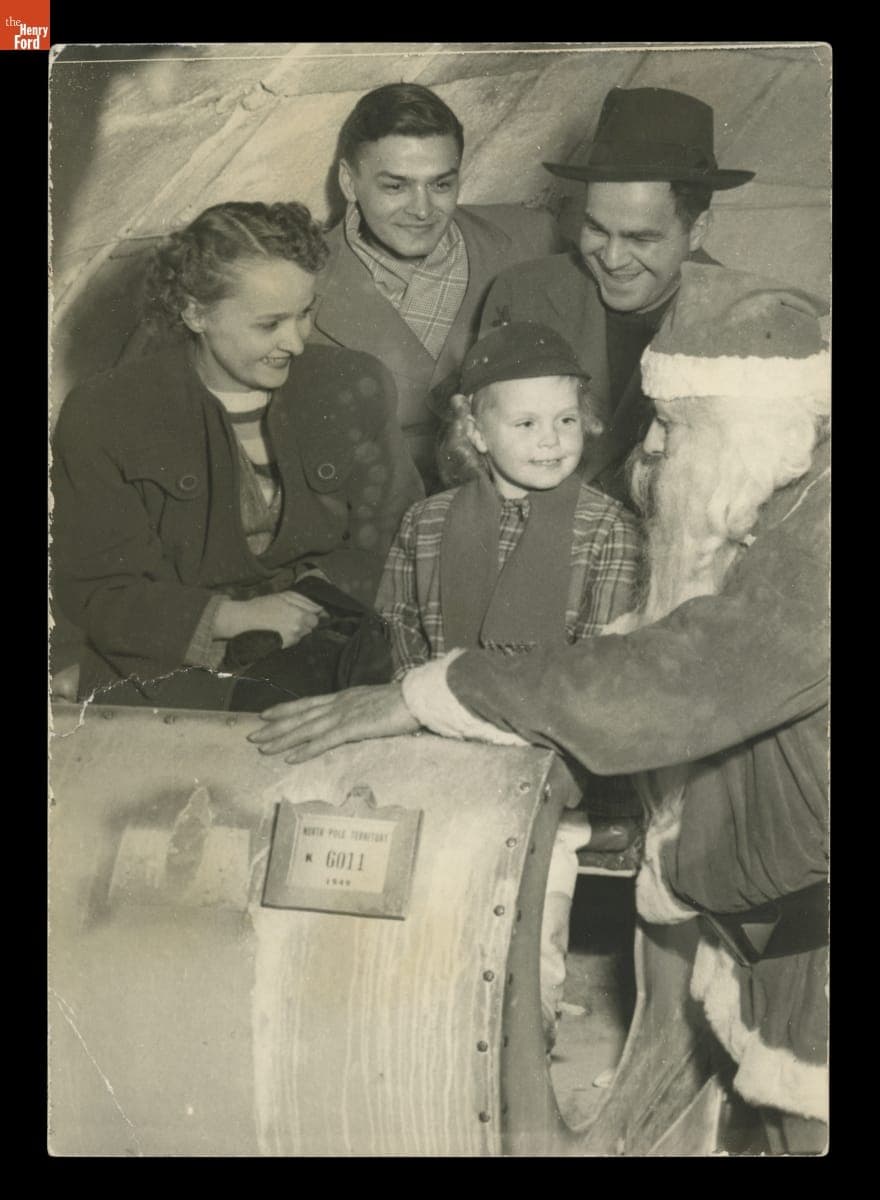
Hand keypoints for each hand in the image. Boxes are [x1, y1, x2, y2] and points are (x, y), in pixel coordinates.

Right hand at [214, 593, 324, 648]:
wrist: (245, 620)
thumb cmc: (263, 605)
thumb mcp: (285, 596)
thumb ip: (305, 602)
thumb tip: (320, 609)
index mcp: (300, 616)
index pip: (316, 620)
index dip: (311, 615)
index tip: (305, 613)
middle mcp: (298, 630)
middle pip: (310, 628)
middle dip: (304, 622)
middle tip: (290, 616)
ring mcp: (291, 640)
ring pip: (301, 635)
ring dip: (296, 629)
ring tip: (282, 623)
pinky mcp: (283, 647)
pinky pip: (292, 641)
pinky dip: (288, 636)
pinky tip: (278, 630)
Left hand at [248, 683, 419, 762]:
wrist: (419, 697)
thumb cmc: (404, 702)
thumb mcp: (375, 704)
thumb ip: (361, 711)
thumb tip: (355, 720)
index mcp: (345, 697)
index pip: (308, 703)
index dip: (285, 709)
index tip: (266, 714)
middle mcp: (339, 704)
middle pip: (300, 716)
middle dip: (275, 726)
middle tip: (252, 734)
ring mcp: (345, 715)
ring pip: (306, 728)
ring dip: (283, 738)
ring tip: (263, 747)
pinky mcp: (353, 728)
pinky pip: (324, 741)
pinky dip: (305, 749)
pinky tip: (290, 757)